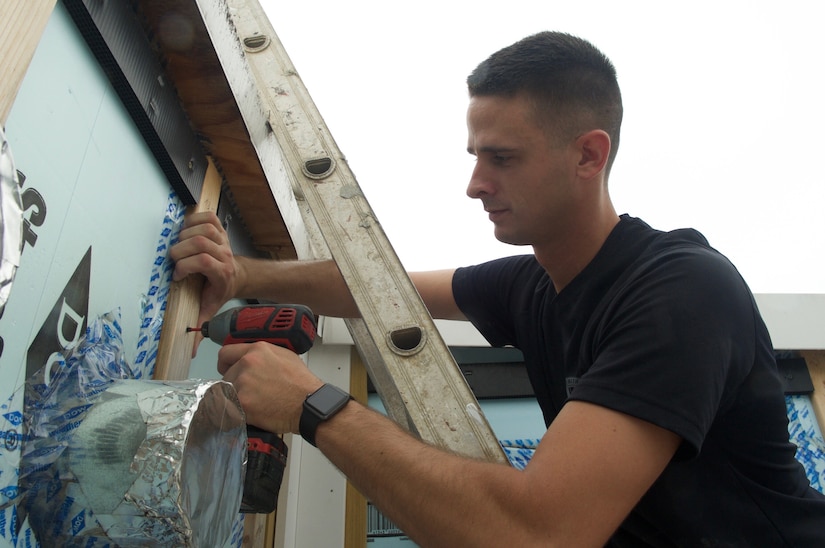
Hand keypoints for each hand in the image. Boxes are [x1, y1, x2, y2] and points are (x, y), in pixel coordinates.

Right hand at [170, 212, 240, 335]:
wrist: (237, 275)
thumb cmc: (219, 290)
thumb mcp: (210, 308)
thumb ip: (199, 325)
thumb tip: (190, 349)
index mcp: (221, 273)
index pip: (204, 262)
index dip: (186, 267)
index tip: (177, 276)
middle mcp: (224, 254)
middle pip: (199, 243)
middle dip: (180, 251)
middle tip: (174, 260)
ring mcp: (223, 240)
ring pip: (202, 228)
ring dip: (185, 235)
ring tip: (180, 247)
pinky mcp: (219, 229)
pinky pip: (207, 217)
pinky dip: (194, 220)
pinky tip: (186, 230)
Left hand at [218, 342, 322, 433]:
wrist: (309, 405)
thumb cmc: (302, 384)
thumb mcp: (285, 357)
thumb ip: (263, 355)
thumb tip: (250, 359)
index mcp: (258, 350)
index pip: (225, 353)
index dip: (226, 364)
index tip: (227, 370)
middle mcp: (248, 363)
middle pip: (226, 376)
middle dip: (235, 384)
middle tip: (251, 393)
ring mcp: (243, 383)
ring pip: (226, 393)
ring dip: (237, 399)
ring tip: (255, 404)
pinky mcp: (242, 403)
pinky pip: (229, 408)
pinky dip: (237, 413)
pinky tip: (251, 413)